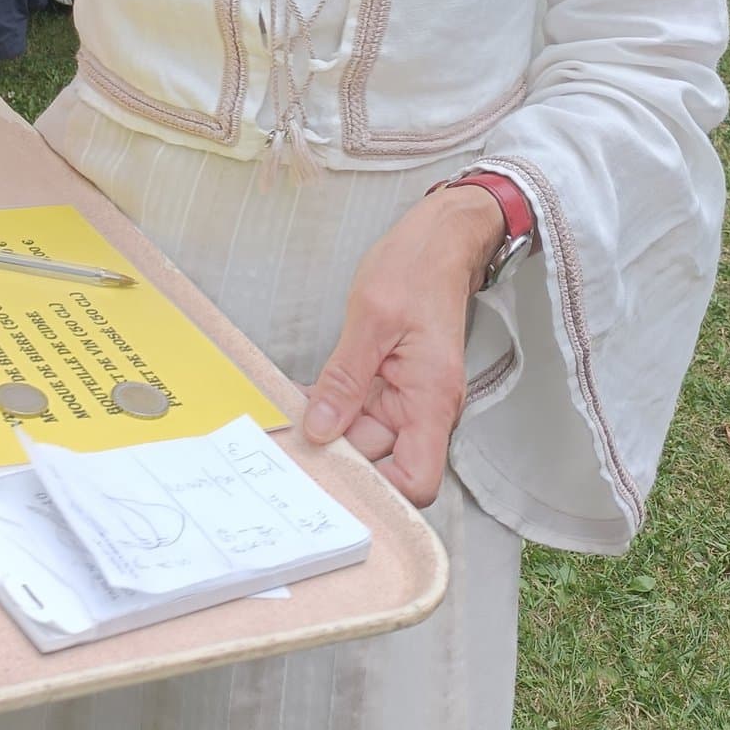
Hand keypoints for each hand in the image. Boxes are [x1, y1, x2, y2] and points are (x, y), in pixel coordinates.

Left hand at [302, 187, 503, 505]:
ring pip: (367, 435)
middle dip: (338, 456)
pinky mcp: (396, 383)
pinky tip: (304, 395)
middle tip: (287, 449)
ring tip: (288, 418)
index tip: (332, 477)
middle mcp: (425, 407)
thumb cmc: (416, 268)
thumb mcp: (371, 319)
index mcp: (431, 399)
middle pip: (382, 460)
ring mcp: (411, 396)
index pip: (417, 481)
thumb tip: (319, 430)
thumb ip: (344, 378)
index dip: (379, 491)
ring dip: (331, 429)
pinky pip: (364, 409)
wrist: (441, 239)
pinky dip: (337, 406)